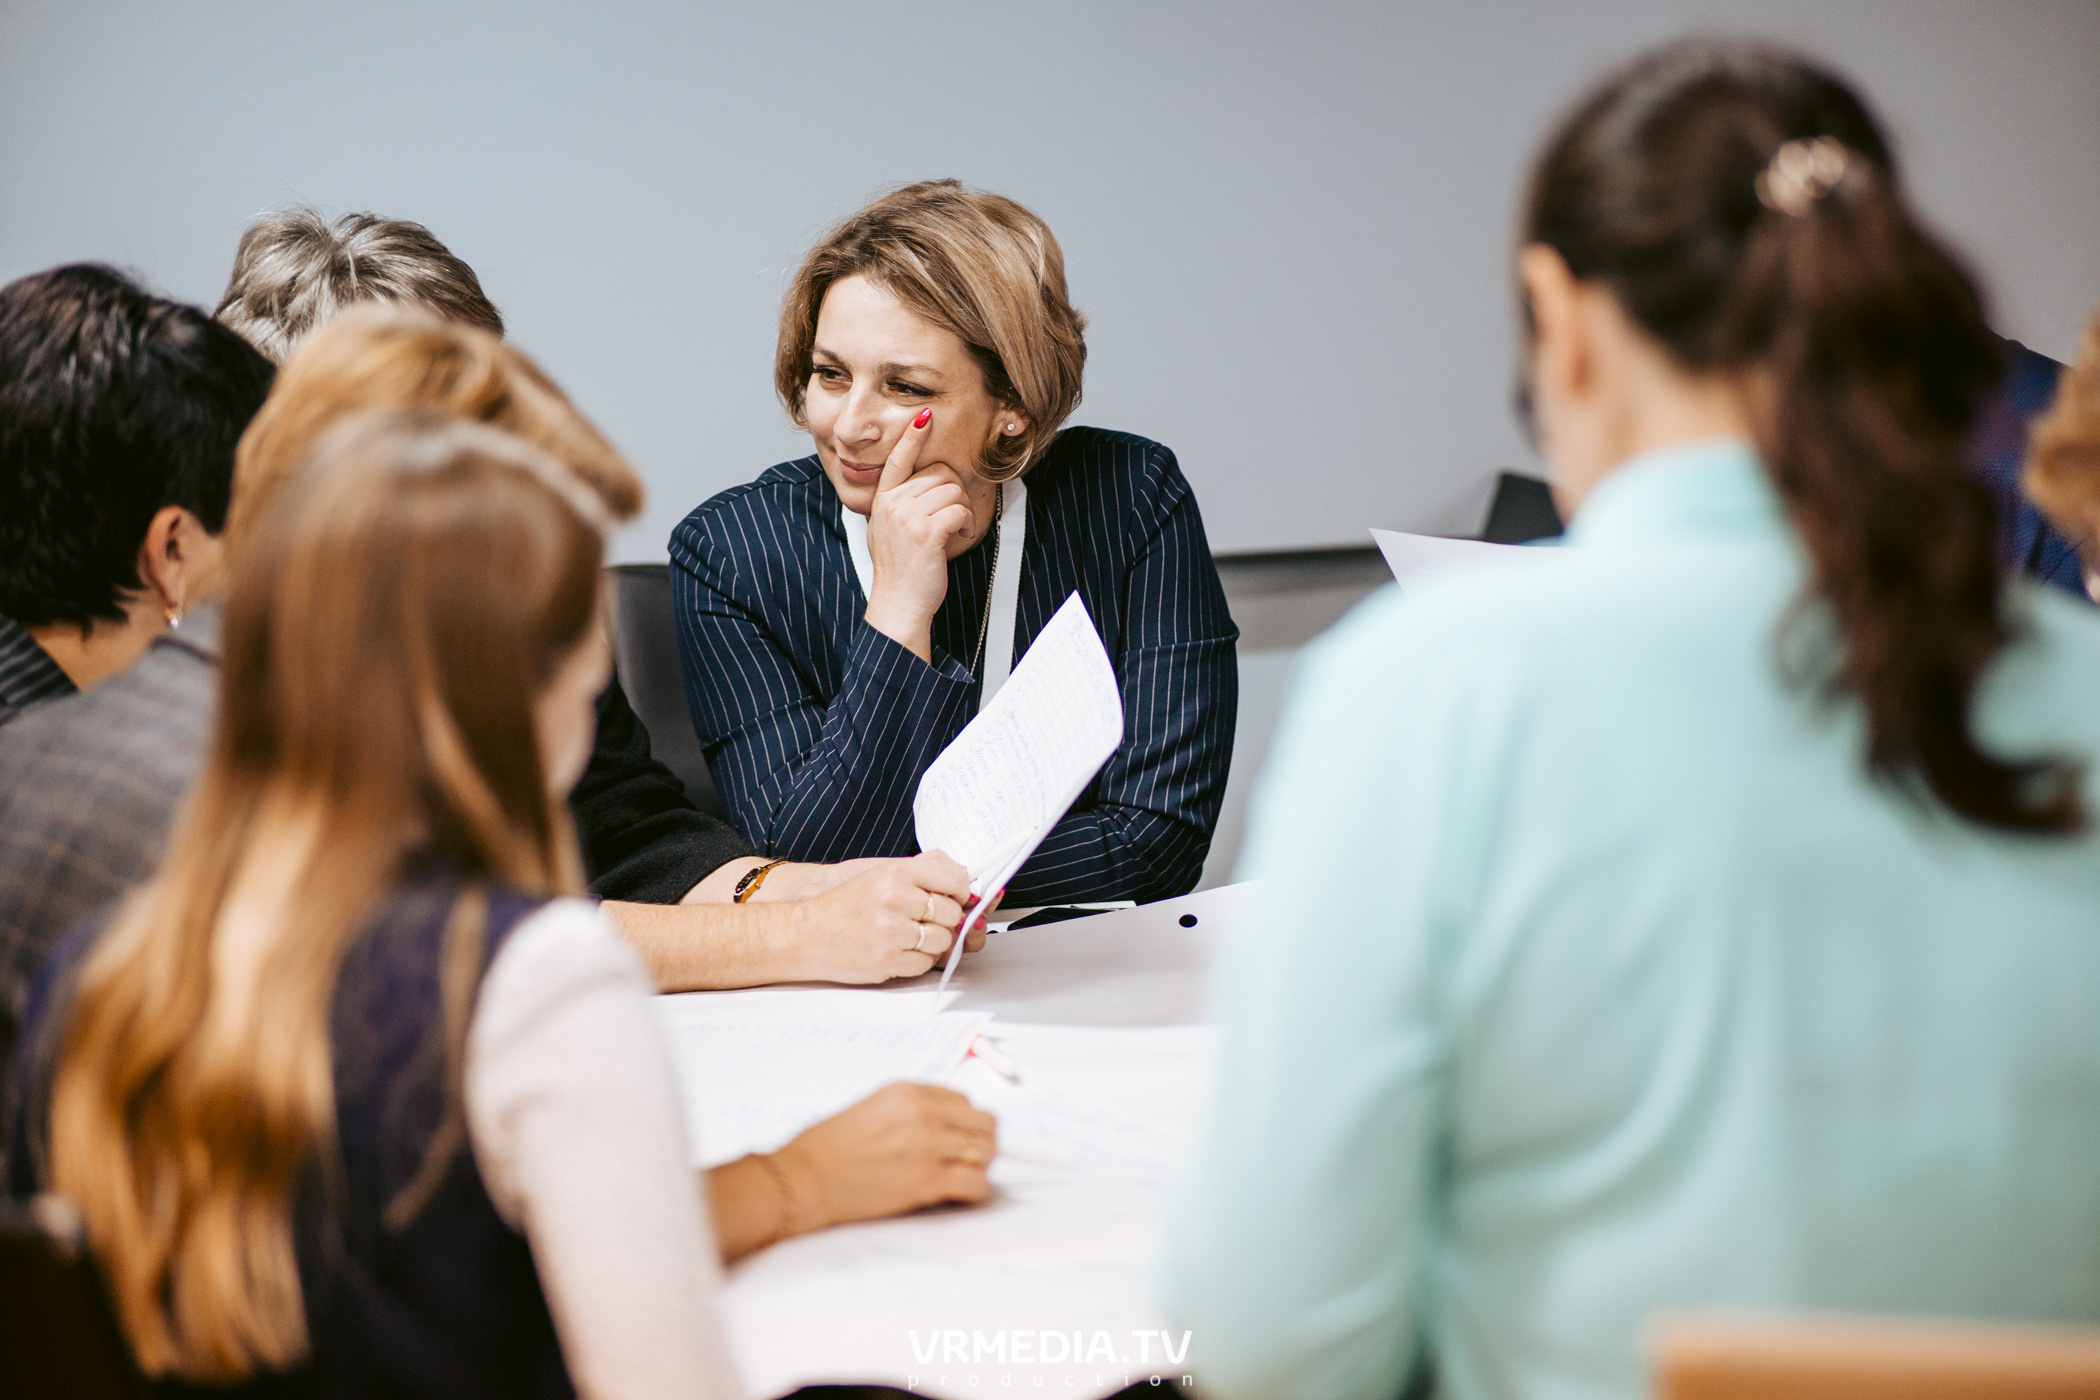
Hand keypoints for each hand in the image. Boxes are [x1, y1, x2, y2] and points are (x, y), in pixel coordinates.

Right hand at [770, 1082, 996, 1229]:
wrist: (807, 1178)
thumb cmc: (829, 1148)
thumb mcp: (872, 1107)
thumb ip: (910, 1109)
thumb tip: (941, 1124)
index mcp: (909, 1092)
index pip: (964, 1101)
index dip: (964, 1122)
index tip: (960, 1135)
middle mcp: (924, 1115)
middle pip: (985, 1124)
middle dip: (982, 1141)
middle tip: (971, 1157)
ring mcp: (929, 1147)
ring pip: (987, 1153)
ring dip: (981, 1166)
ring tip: (965, 1176)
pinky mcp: (927, 1181)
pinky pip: (976, 1185)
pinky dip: (976, 1192)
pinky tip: (963, 1194)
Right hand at [782, 851, 974, 982]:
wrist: (806, 934)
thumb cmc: (846, 905)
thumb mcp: (881, 873)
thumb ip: (924, 871)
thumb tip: (967, 881)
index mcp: (895, 872)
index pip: (956, 878)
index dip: (961, 891)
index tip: (956, 896)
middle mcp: (894, 898)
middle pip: (952, 913)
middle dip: (946, 920)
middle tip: (926, 920)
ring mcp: (891, 931)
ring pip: (943, 940)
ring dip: (934, 942)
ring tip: (911, 936)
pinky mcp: (887, 960)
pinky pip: (926, 963)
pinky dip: (919, 960)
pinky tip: (900, 950)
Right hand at [863, 408, 977, 660]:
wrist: (898, 604)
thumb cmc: (900, 572)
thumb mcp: (887, 532)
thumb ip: (898, 506)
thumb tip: (923, 487)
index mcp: (883, 501)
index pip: (897, 460)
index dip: (912, 437)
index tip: (924, 416)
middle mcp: (893, 504)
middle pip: (939, 473)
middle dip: (955, 493)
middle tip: (955, 516)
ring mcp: (908, 517)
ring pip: (952, 490)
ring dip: (964, 510)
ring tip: (956, 529)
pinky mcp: (926, 532)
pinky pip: (959, 509)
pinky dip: (967, 522)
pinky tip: (960, 536)